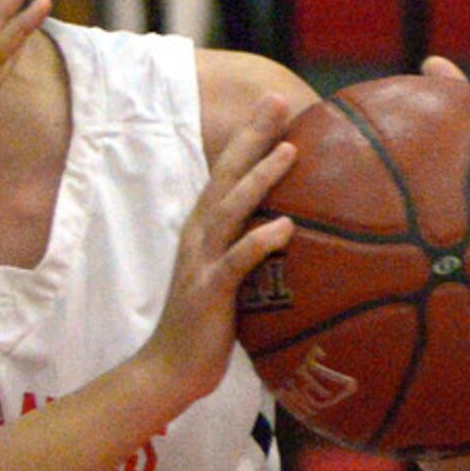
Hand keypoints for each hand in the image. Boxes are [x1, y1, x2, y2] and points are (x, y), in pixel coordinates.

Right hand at [138, 94, 295, 410]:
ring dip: (258, 178)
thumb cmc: (207, 328)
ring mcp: (200, 263)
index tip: (277, 102)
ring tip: (290, 151)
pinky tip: (284, 227)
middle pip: (223, 176)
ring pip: (229, 210)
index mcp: (203, 231)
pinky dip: (259, 243)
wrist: (169, 370)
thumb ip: (255, 250)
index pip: (226, 172)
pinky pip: (235, 263)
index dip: (249, 137)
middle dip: (251, 136)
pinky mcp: (207, 293)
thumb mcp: (232, 279)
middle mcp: (198, 237)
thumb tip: (300, 230)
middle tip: (277, 100)